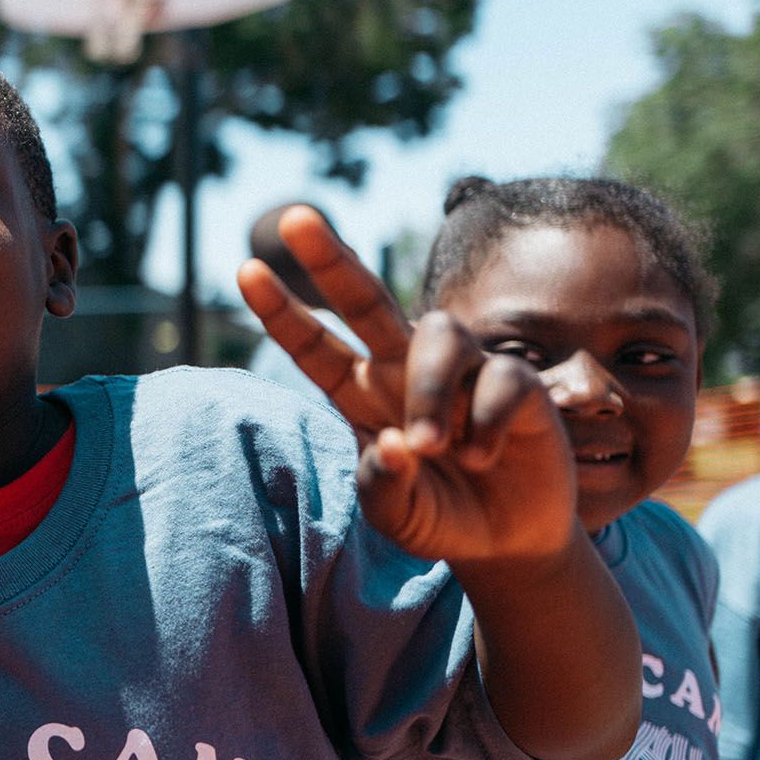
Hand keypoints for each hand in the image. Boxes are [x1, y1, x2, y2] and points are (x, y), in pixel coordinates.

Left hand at [236, 206, 577, 566]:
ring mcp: (461, 370)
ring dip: (429, 390)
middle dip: (329, 259)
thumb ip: (382, 487)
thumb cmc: (440, 517)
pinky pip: (498, 379)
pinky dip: (486, 423)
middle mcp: (402, 370)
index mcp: (359, 395)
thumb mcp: (399, 518)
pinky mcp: (514, 383)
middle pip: (365, 300)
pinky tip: (485, 457)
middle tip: (294, 219)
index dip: (282, 312)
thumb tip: (392, 445)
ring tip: (433, 448)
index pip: (313, 347)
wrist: (508, 540)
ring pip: (437, 335)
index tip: (245, 270)